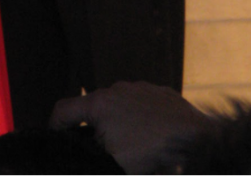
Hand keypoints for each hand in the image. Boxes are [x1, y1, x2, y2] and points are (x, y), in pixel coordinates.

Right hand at [50, 81, 210, 174]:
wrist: (197, 139)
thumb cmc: (152, 152)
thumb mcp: (113, 163)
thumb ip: (91, 157)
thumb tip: (79, 156)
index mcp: (98, 104)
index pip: (63, 110)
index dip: (53, 127)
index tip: (53, 141)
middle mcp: (116, 89)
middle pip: (92, 109)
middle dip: (91, 129)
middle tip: (101, 151)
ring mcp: (140, 88)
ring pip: (119, 106)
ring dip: (117, 124)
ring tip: (131, 147)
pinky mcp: (161, 93)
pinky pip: (142, 105)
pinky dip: (140, 121)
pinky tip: (152, 139)